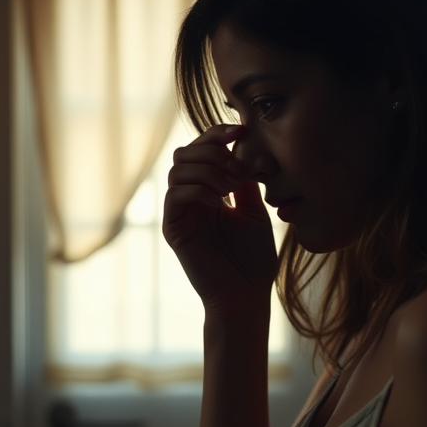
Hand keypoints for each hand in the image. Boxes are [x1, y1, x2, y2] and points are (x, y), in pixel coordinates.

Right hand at [163, 124, 277, 314]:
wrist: (246, 294)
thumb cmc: (253, 258)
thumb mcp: (253, 210)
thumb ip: (243, 180)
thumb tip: (243, 148)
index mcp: (207, 191)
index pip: (202, 151)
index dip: (217, 135)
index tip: (242, 131)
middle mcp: (189, 199)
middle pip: (184, 153)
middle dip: (213, 152)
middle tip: (238, 171)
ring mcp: (179, 213)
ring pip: (178, 170)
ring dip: (208, 171)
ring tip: (231, 188)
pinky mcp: (173, 229)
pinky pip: (176, 195)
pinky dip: (199, 189)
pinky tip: (219, 202)